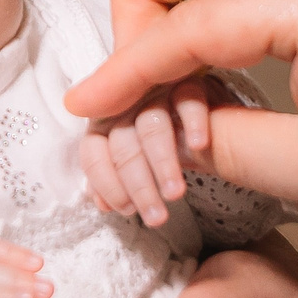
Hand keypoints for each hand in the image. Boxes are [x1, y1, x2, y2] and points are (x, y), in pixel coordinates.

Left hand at [79, 77, 219, 226]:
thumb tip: (102, 204)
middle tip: (155, 217)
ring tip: (175, 194)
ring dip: (163, 164)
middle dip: (138, 186)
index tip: (127, 211)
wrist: (205, 109)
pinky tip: (198, 146)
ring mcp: (156, 89)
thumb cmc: (165, 139)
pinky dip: (193, 123)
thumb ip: (115, 177)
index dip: (107, 185)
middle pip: (123, 146)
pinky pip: (188, 99)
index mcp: (103, 120)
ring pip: (152, 127)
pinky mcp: (189, 80)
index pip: (92, 153)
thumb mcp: (138, 160)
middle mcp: (125, 102)